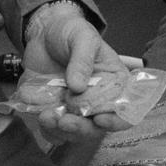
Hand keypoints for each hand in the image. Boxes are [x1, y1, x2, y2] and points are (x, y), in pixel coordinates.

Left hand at [23, 3, 131, 140]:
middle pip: (98, 128)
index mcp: (114, 83)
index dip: (117, 120)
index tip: (100, 119)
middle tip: (65, 121)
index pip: (126, 109)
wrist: (43, 32)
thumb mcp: (81, 37)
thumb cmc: (70, 31)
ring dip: (61, 131)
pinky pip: (54, 132)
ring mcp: (76, 109)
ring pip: (75, 134)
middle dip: (81, 129)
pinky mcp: (56, 112)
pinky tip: (40, 115)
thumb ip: (83, 59)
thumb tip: (78, 86)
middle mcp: (98, 101)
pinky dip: (48, 130)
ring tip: (46, 116)